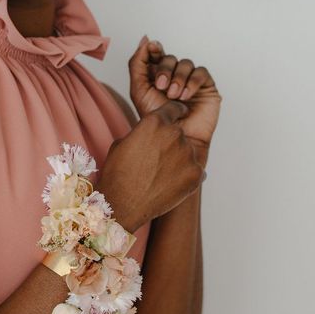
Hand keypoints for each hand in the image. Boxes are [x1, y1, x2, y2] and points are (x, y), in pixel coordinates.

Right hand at [96, 100, 203, 232]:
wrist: (122, 205)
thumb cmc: (117, 174)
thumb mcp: (123, 142)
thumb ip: (143, 132)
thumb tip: (150, 132)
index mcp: (155, 122)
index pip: (174, 108)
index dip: (175, 113)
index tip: (178, 116)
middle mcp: (175, 134)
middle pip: (180, 134)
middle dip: (172, 144)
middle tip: (157, 162)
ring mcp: (188, 154)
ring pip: (188, 153)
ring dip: (179, 162)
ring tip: (160, 177)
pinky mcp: (196, 174)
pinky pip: (196, 172)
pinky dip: (187, 178)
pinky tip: (171, 185)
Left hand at [128, 36, 222, 157]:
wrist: (175, 140)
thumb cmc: (157, 120)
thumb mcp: (139, 90)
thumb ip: (138, 64)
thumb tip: (145, 40)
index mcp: (157, 77)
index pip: (157, 55)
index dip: (155, 49)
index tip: (152, 48)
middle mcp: (174, 77)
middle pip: (170, 58)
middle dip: (165, 70)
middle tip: (161, 87)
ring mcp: (190, 82)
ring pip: (186, 63)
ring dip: (178, 78)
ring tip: (174, 96)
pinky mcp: (206, 87)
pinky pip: (201, 72)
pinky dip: (192, 81)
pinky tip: (186, 96)